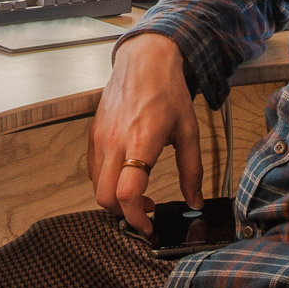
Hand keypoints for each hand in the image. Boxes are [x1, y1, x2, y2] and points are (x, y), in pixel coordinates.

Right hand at [87, 33, 202, 233]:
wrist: (145, 60)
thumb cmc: (167, 91)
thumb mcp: (188, 132)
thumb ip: (192, 170)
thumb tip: (195, 200)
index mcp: (140, 142)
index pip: (126, 194)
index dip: (136, 218)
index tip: (149, 227)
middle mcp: (115, 142)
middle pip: (104, 197)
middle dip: (123, 213)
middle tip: (145, 210)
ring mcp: (101, 137)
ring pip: (96, 185)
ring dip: (115, 197)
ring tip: (138, 191)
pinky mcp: (94, 133)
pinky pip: (93, 168)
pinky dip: (106, 180)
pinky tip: (126, 172)